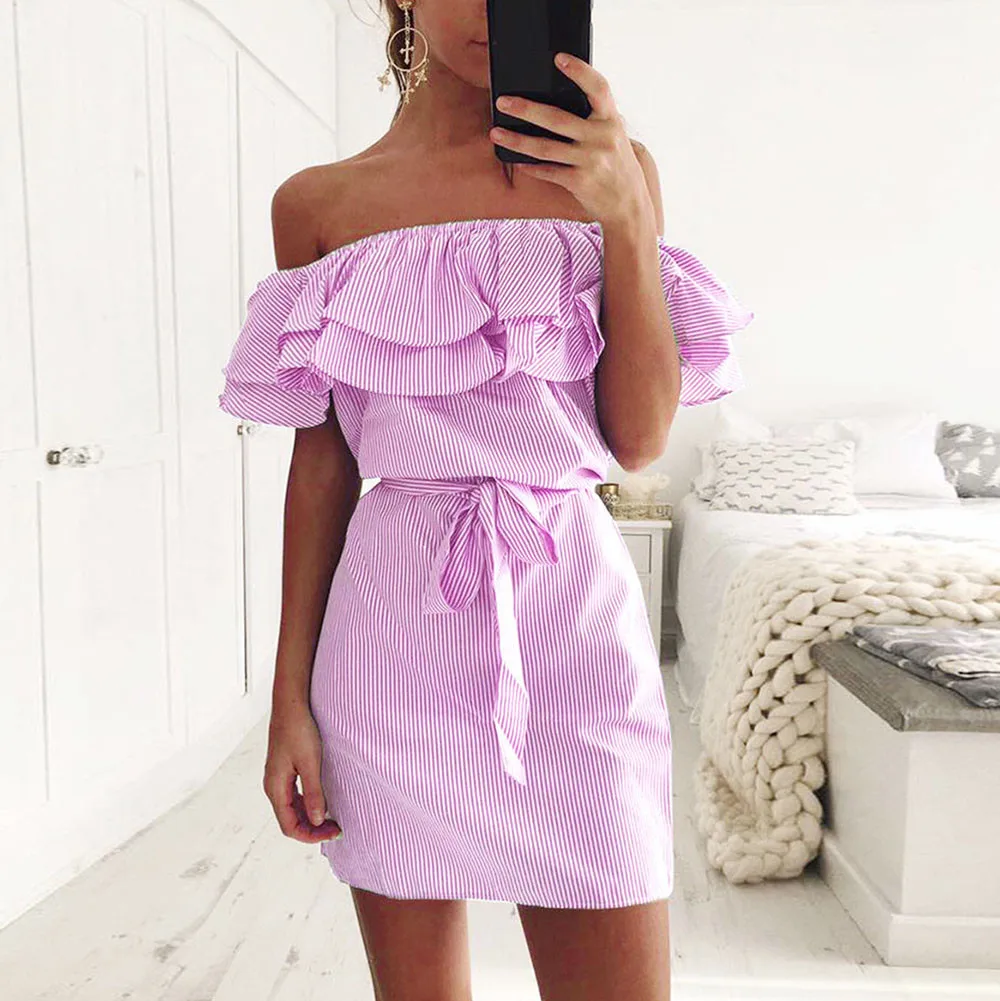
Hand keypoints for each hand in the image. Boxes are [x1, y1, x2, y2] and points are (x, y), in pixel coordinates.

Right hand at [263, 703, 341, 842]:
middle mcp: (273, 785)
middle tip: (337, 828)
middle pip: (290, 820)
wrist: (291, 703)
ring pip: (292, 809)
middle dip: (312, 829)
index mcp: (275, 787)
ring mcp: (278, 777)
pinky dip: (307, 804)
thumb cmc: (299, 729)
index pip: (289, 826)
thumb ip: (313, 793)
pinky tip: (322, 801)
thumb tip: (316, 820)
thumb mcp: (310, 763)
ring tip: (332, 819)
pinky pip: (294, 795)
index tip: (333, 833)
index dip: (311, 836)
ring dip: (310, 818)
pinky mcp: (284, 768)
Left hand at [489, 52, 654, 229]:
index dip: (580, 71)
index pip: (598, 88)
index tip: (558, 58)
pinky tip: (516, 160)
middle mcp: (602, 138)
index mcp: (611, 120)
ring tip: (496, 132)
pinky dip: (530, 166)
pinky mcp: (579, 182)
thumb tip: (557, 101)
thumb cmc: (616, 164)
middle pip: (557, 118)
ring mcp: (590, 161)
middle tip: (503, 101)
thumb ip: (595, 118)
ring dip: (517, 140)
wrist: (629, 204)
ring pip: (545, 148)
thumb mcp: (613, 136)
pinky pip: (548, 171)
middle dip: (526, 109)